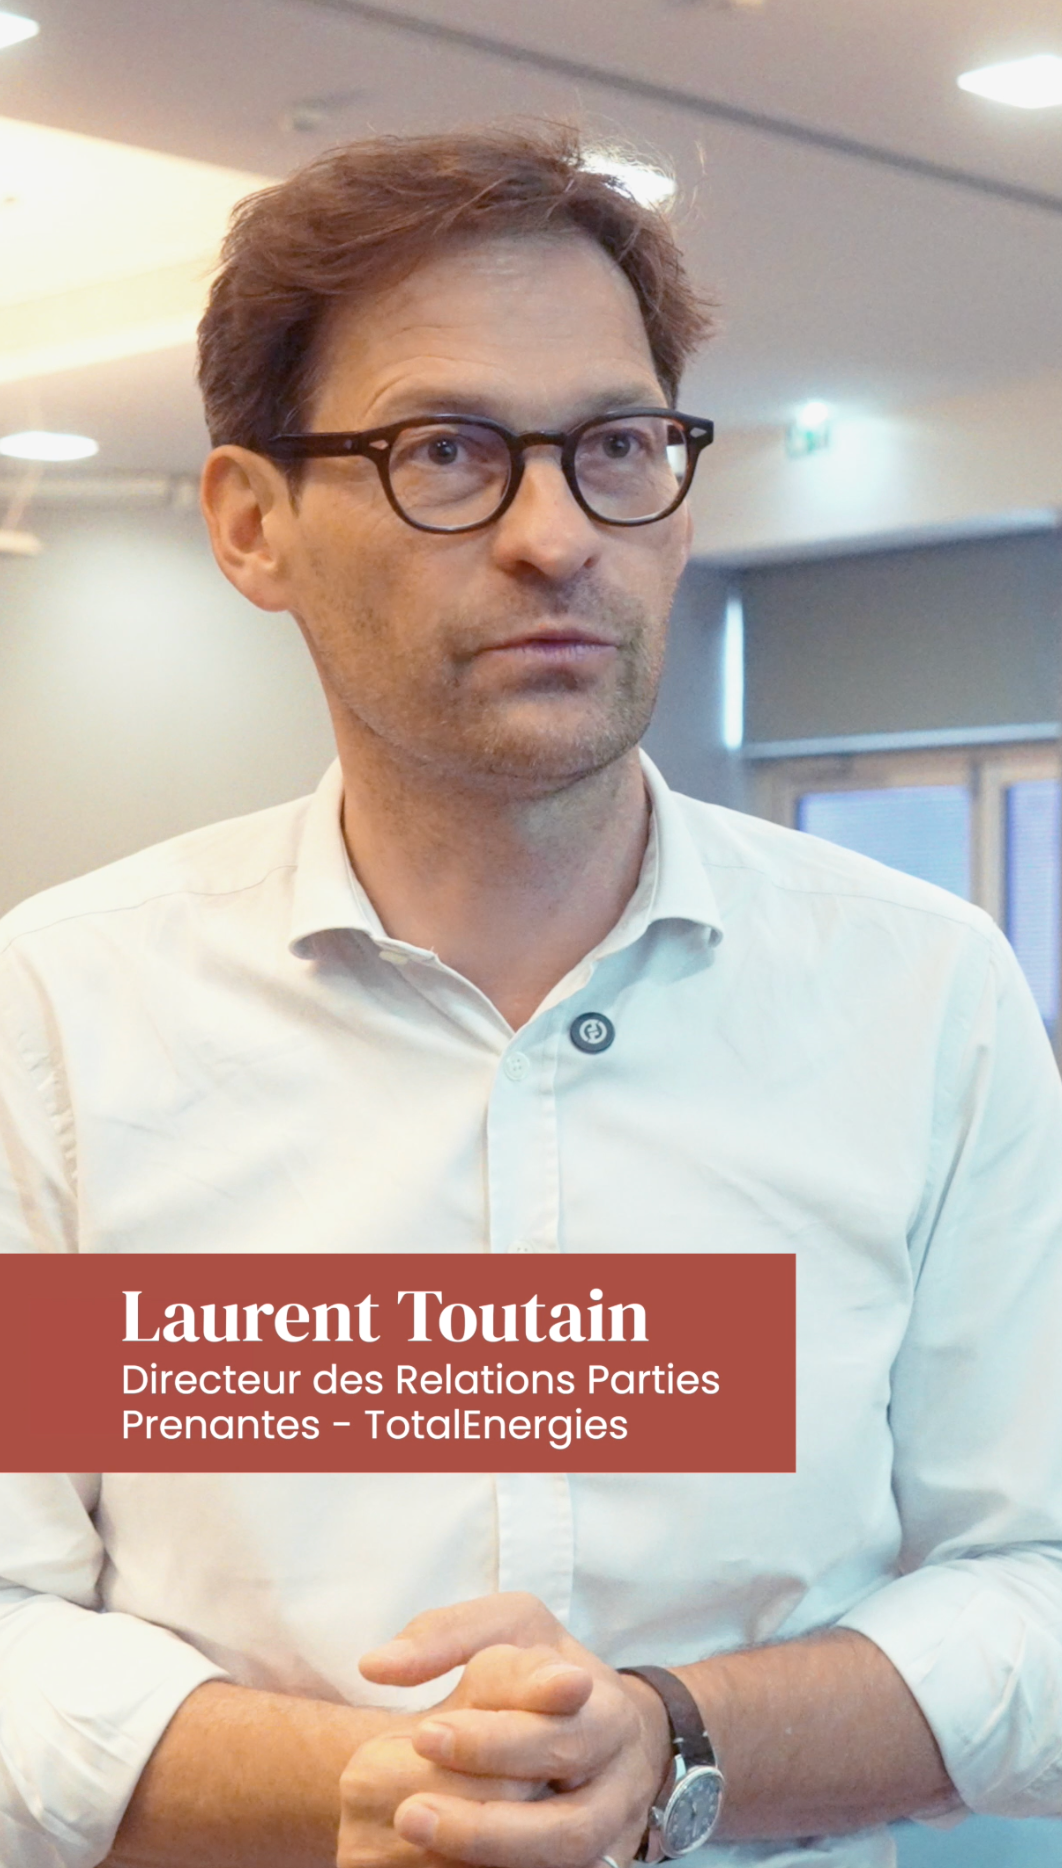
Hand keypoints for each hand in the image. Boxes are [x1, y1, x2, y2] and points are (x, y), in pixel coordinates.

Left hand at [338, 1592, 671, 1867]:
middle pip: (567, 1815)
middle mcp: (622, 1780)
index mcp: (609, 1711)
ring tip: (417, 1831)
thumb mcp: (509, 1629)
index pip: (560, 1729)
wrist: (605, 1734)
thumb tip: (376, 1666)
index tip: (425, 1735)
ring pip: (565, 1858)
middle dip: (487, 1815)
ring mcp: (613, 1835)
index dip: (494, 1740)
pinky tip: (444, 1865)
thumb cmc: (544, 1671)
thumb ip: (447, 1637)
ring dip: (491, 1850)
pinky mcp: (599, 1867)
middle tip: (408, 1809)